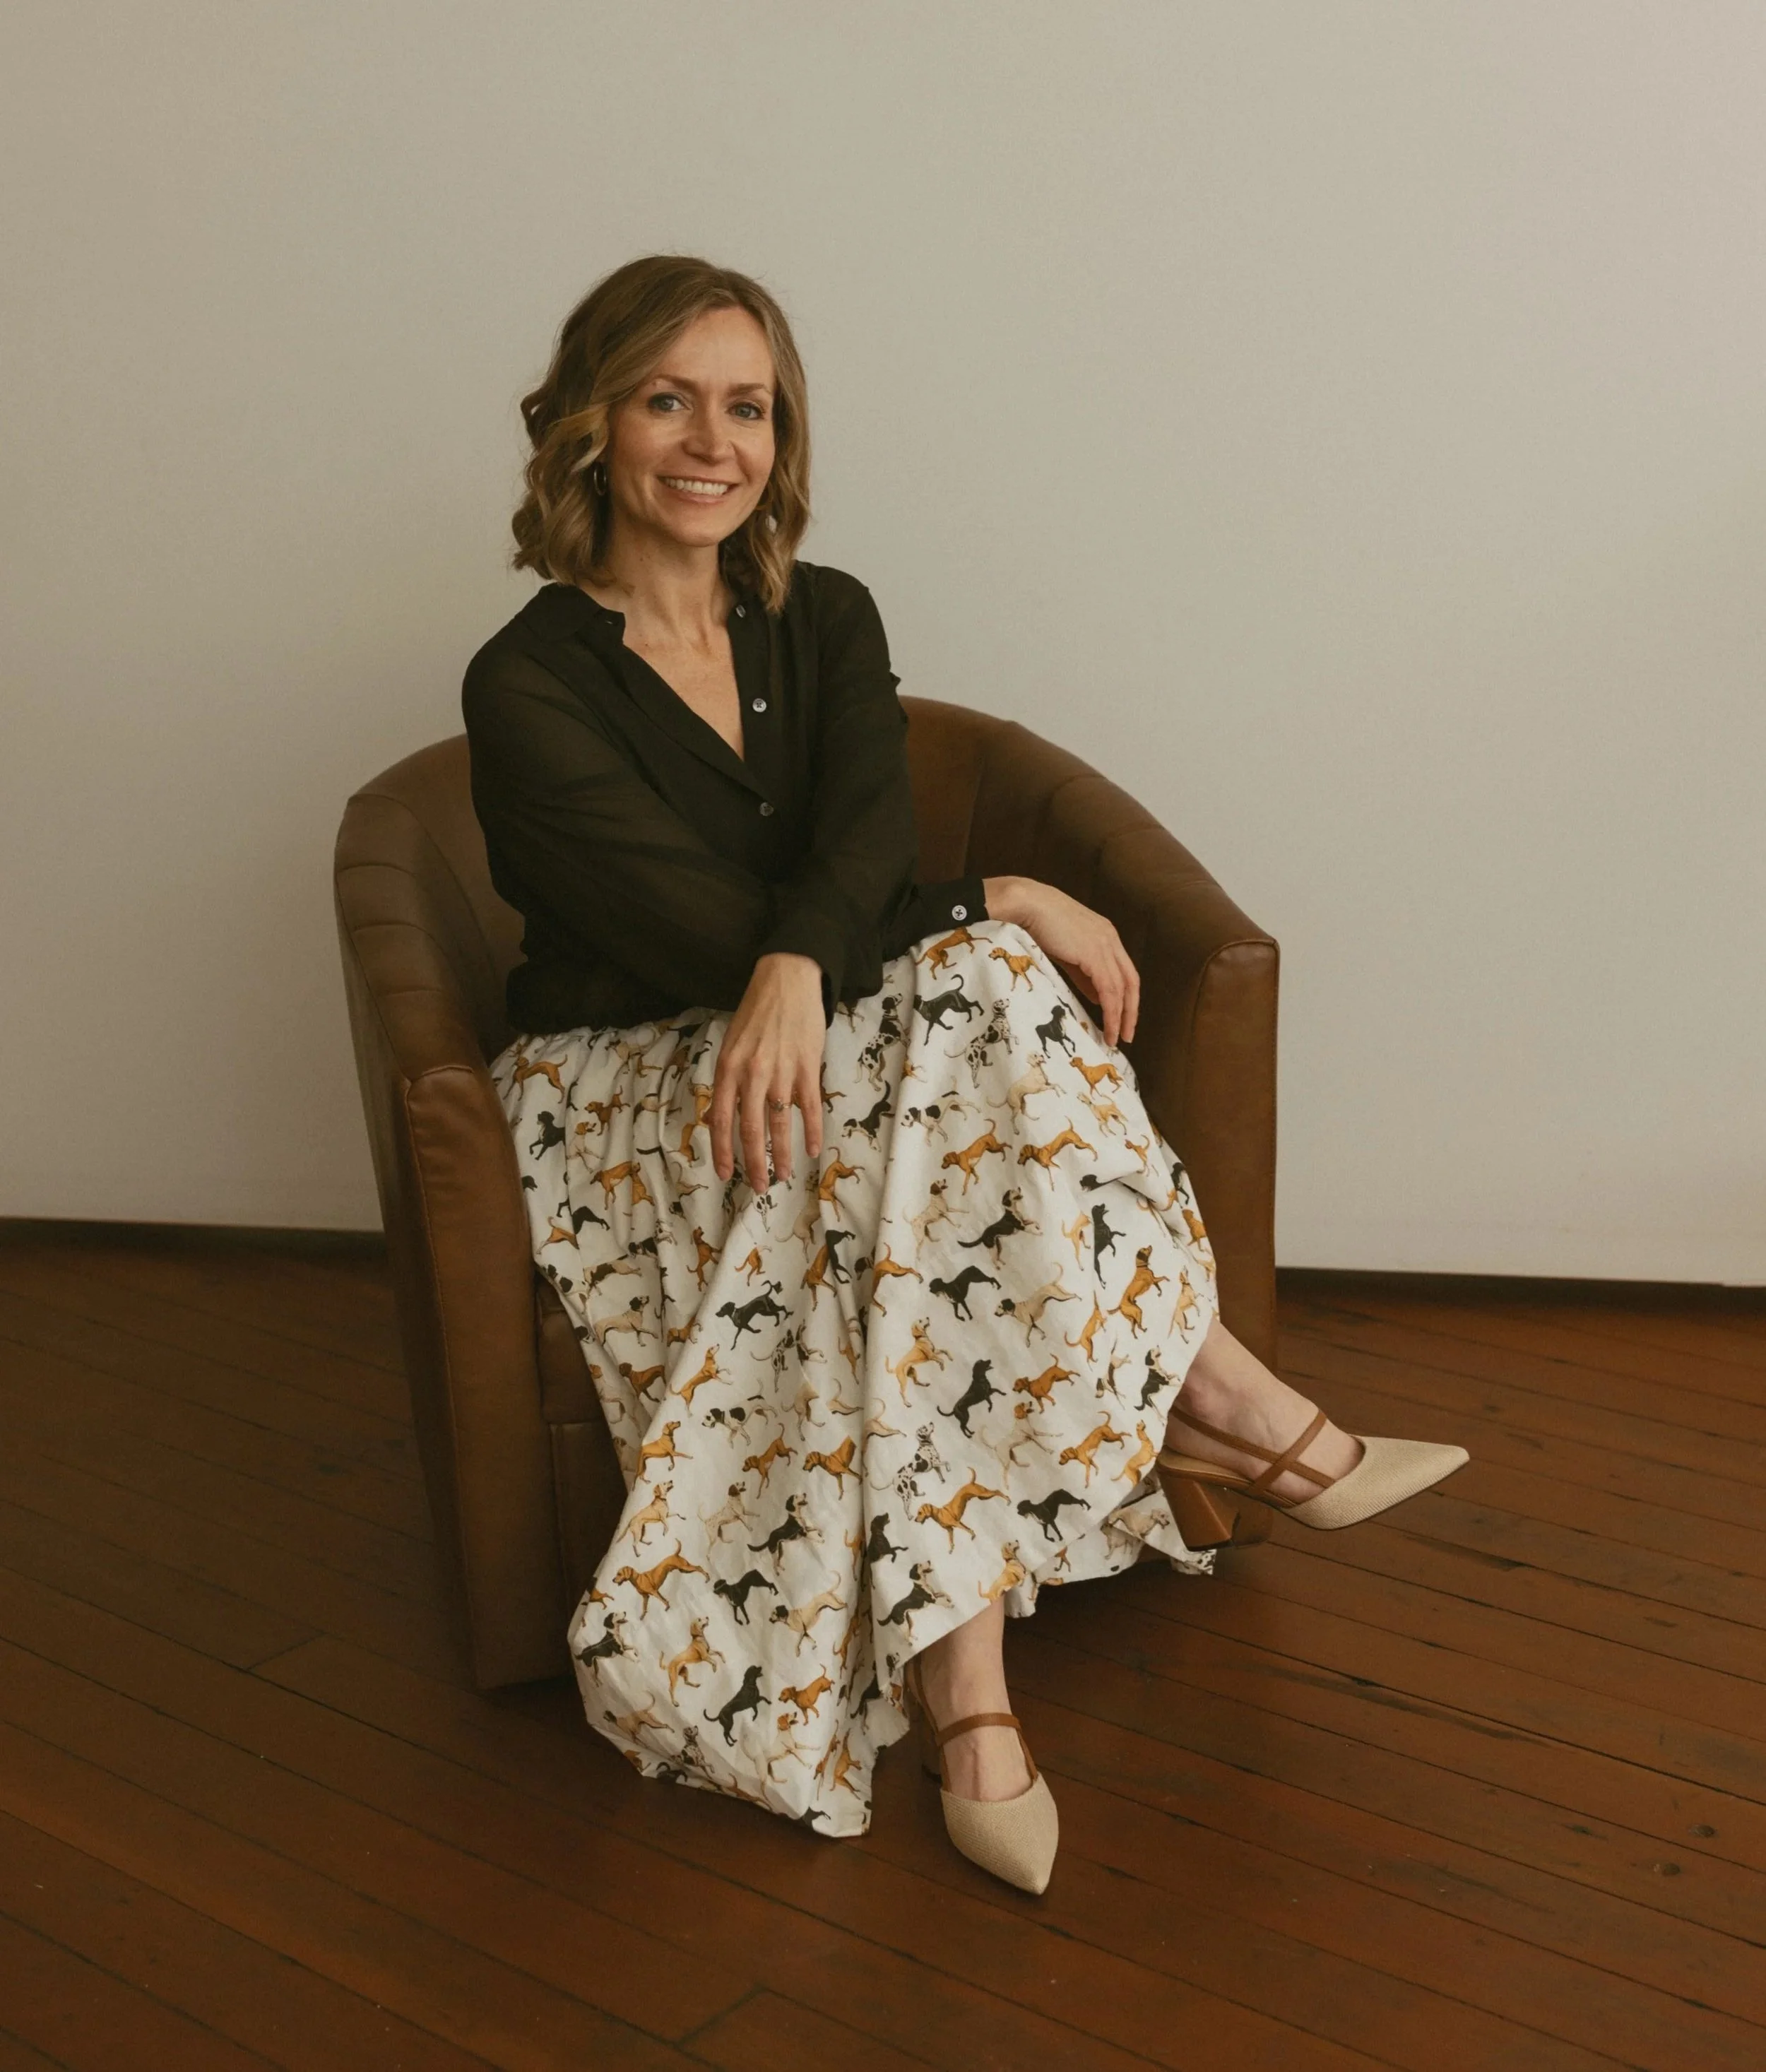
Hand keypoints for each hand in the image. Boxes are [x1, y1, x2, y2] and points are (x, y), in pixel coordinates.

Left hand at [711, 952, 826, 1185]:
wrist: (786, 980)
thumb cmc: (755, 1012)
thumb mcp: (730, 1044)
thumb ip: (727, 1080)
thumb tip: (723, 1117)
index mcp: (728, 1068)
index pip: (721, 1119)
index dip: (723, 1151)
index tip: (725, 1174)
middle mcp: (752, 1074)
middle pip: (751, 1130)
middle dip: (754, 1164)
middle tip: (757, 1187)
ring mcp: (781, 1072)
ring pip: (780, 1124)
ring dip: (782, 1155)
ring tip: (783, 1177)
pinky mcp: (807, 1067)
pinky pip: (809, 1107)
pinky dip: (811, 1131)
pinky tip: (812, 1149)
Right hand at [983, 875, 1139, 1046]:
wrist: (1027, 904)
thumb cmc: (1038, 923)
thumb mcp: (1067, 951)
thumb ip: (1083, 973)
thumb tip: (1098, 996)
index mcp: (1106, 935)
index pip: (1124, 971)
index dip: (1126, 997)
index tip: (1122, 1017)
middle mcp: (1110, 939)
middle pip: (1131, 981)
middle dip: (1131, 1011)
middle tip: (1126, 1034)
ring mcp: (1104, 945)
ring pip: (1122, 989)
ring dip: (1121, 1016)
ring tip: (1115, 1037)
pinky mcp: (1094, 955)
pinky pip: (1109, 990)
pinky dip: (1111, 1011)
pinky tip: (1107, 1026)